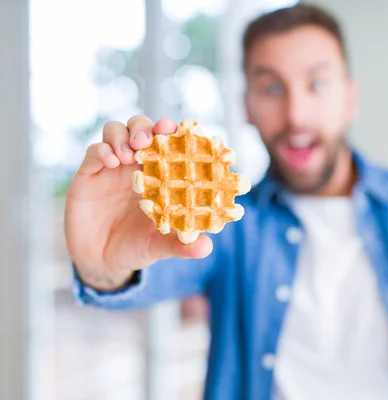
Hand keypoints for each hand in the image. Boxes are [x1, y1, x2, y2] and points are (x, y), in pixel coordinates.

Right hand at [65, 116, 213, 290]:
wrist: (100, 262)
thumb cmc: (136, 247)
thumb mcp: (159, 246)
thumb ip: (181, 245)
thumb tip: (206, 248)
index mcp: (158, 175)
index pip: (167, 144)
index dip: (173, 133)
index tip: (179, 131)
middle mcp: (135, 165)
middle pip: (141, 128)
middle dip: (145, 128)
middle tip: (147, 141)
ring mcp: (111, 167)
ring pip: (115, 131)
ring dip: (122, 136)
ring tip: (129, 154)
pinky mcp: (88, 174)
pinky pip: (94, 152)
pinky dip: (102, 151)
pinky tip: (111, 162)